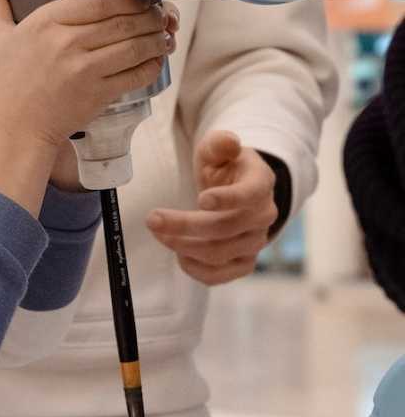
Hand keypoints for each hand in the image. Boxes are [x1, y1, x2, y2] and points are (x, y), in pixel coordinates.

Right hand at [0, 0, 171, 150]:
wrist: (16, 128)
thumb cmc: (8, 81)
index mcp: (44, 23)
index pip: (101, 0)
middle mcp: (66, 43)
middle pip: (125, 21)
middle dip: (150, 16)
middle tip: (159, 16)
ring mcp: (84, 70)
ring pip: (136, 45)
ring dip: (157, 39)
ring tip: (163, 35)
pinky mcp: (99, 93)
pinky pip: (138, 73)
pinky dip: (153, 64)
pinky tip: (155, 59)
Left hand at [148, 130, 278, 283]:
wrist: (236, 192)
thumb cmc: (225, 168)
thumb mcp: (220, 150)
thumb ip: (220, 143)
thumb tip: (228, 141)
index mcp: (260, 184)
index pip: (250, 194)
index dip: (228, 199)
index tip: (200, 199)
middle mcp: (264, 216)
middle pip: (226, 228)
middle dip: (185, 225)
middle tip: (153, 219)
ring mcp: (255, 242)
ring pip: (221, 253)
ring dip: (184, 246)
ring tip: (159, 233)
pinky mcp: (244, 262)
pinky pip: (222, 275)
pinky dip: (196, 270)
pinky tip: (178, 255)